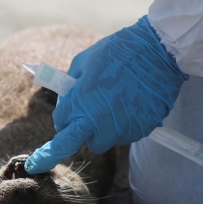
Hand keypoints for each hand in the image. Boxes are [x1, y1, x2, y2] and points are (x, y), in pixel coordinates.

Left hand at [25, 16, 188, 173]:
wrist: (159, 49)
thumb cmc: (117, 51)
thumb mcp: (84, 61)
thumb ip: (70, 87)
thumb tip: (66, 103)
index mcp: (80, 104)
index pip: (61, 132)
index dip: (60, 126)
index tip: (43, 154)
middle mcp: (99, 121)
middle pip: (86, 142)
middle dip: (87, 130)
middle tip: (95, 110)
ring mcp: (122, 128)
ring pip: (109, 138)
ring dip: (109, 125)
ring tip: (120, 97)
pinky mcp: (142, 129)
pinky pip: (128, 132)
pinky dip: (129, 121)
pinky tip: (134, 100)